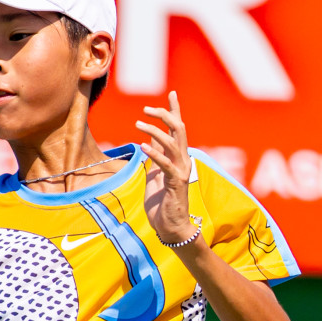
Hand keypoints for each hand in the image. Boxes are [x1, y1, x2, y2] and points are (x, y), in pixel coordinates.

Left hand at [135, 91, 197, 244]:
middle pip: (178, 130)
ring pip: (172, 143)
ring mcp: (181, 171)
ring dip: (154, 132)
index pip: (177, 129)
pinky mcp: (175, 183)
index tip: (172, 93)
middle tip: (146, 109)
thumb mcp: (156, 175)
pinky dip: (154, 154)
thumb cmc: (163, 203)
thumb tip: (149, 140)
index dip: (175, 111)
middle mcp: (183, 161)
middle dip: (165, 115)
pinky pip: (165, 164)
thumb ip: (156, 158)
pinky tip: (142, 146)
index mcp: (178, 157)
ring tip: (138, 124)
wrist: (171, 227)